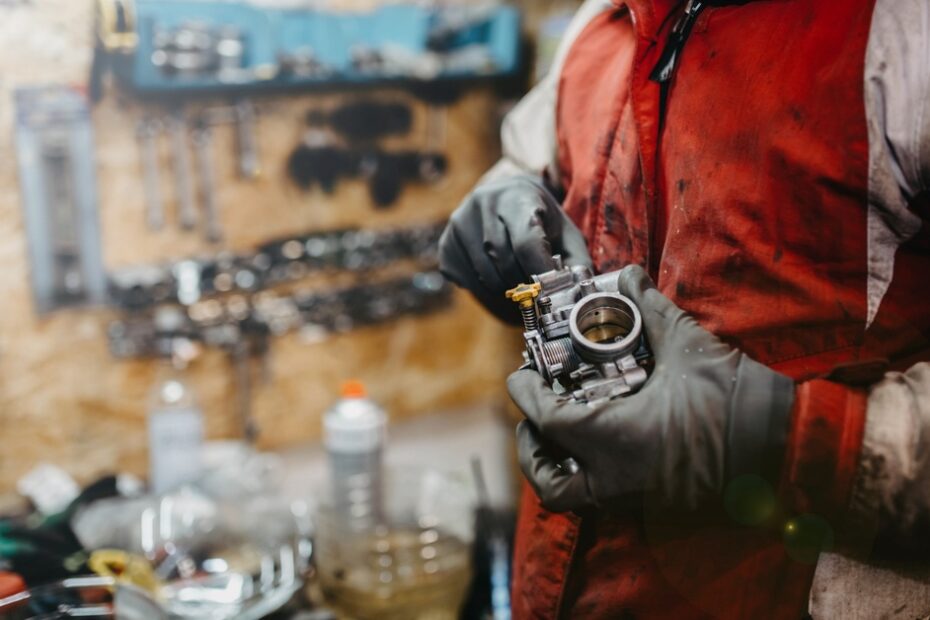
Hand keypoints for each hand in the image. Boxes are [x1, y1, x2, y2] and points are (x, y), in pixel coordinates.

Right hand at [439, 175, 591, 323]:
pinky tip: (499, 279)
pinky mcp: (446, 245)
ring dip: (508, 292)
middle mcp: (481, 204)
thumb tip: (581, 294)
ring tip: (520, 285)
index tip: (551, 290)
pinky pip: (468, 283)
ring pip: (487, 278)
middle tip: (538, 290)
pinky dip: (487, 292)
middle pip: (506, 264)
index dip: (541, 273)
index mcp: (516, 196)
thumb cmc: (541, 218)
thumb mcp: (565, 232)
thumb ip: (576, 262)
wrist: (506, 196)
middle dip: (526, 285)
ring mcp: (459, 224)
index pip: (526, 243)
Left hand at [509, 265, 794, 511]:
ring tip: (558, 436)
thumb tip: (628, 274)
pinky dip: (588, 475)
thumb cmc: (735, 399)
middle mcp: (617, 477)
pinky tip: (598, 444)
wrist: (788, 449)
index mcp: (615, 439)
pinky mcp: (655, 504)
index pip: (548, 420)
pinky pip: (603, 497)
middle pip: (549, 481)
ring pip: (573, 498)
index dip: (526, 396)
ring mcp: (635, 497)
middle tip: (532, 418)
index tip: (519, 376)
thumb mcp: (688, 347)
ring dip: (557, 468)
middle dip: (532, 450)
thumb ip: (650, 308)